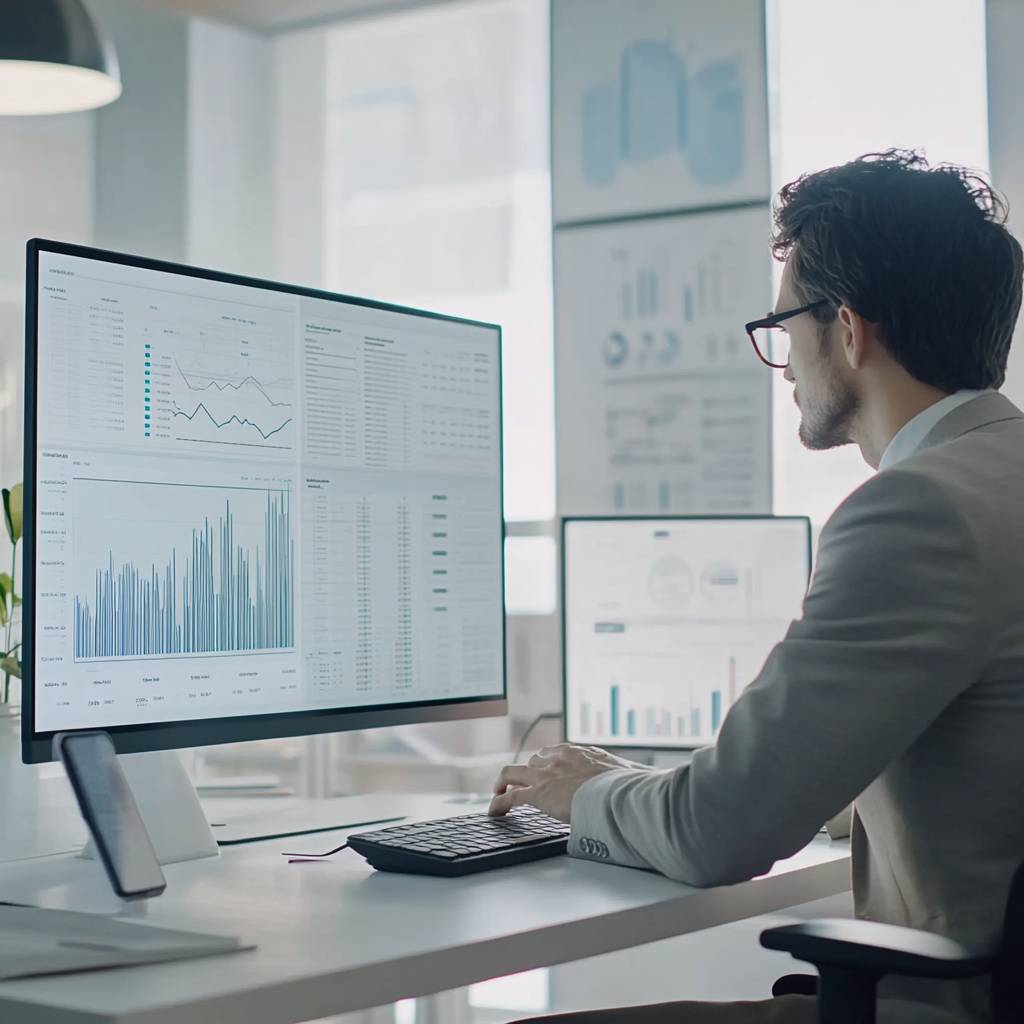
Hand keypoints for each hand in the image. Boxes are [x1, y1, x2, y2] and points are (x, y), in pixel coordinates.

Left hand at [489, 743, 640, 819]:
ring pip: (511, 772)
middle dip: (527, 773)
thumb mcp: (628, 774)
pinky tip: (493, 812)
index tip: (547, 771)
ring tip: (497, 794)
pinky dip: (497, 804)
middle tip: (522, 784)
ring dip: (502, 783)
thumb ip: (629, 777)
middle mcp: (559, 758)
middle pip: (533, 761)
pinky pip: (509, 797)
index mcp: (579, 752)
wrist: (618, 791)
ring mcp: (546, 774)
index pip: (556, 753)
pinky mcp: (537, 793)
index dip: (548, 763)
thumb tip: (651, 783)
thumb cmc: (628, 785)